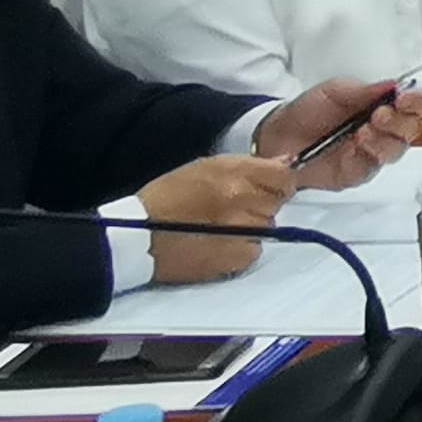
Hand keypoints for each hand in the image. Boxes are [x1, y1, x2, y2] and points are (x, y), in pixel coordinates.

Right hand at [135, 149, 298, 284]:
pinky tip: (220, 244)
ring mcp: (241, 232)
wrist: (137, 238)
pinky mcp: (234, 259)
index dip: (279, 181)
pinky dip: (243, 248)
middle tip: (234, 207)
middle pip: (276, 202)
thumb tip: (284, 163)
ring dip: (252, 225)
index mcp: (235, 174)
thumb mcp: (205, 167)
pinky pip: (255, 251)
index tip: (270, 186)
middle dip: (262, 203)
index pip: (284, 176)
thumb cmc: (166, 197)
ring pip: (267, 226)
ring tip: (221, 226)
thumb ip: (247, 165)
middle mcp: (243, 201)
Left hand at [253, 77, 421, 186]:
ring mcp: (370, 154)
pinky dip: (369, 155)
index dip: (417, 101)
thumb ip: (364, 90)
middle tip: (380, 113)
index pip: (414, 105)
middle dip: (401, 120)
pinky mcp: (356, 173)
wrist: (277, 136)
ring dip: (386, 138)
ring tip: (365, 129)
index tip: (405, 97)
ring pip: (396, 150)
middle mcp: (382, 131)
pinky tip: (357, 145)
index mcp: (382, 106)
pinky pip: (373, 167)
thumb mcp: (335, 91)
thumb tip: (394, 85)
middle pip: (412, 129)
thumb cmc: (308, 110)